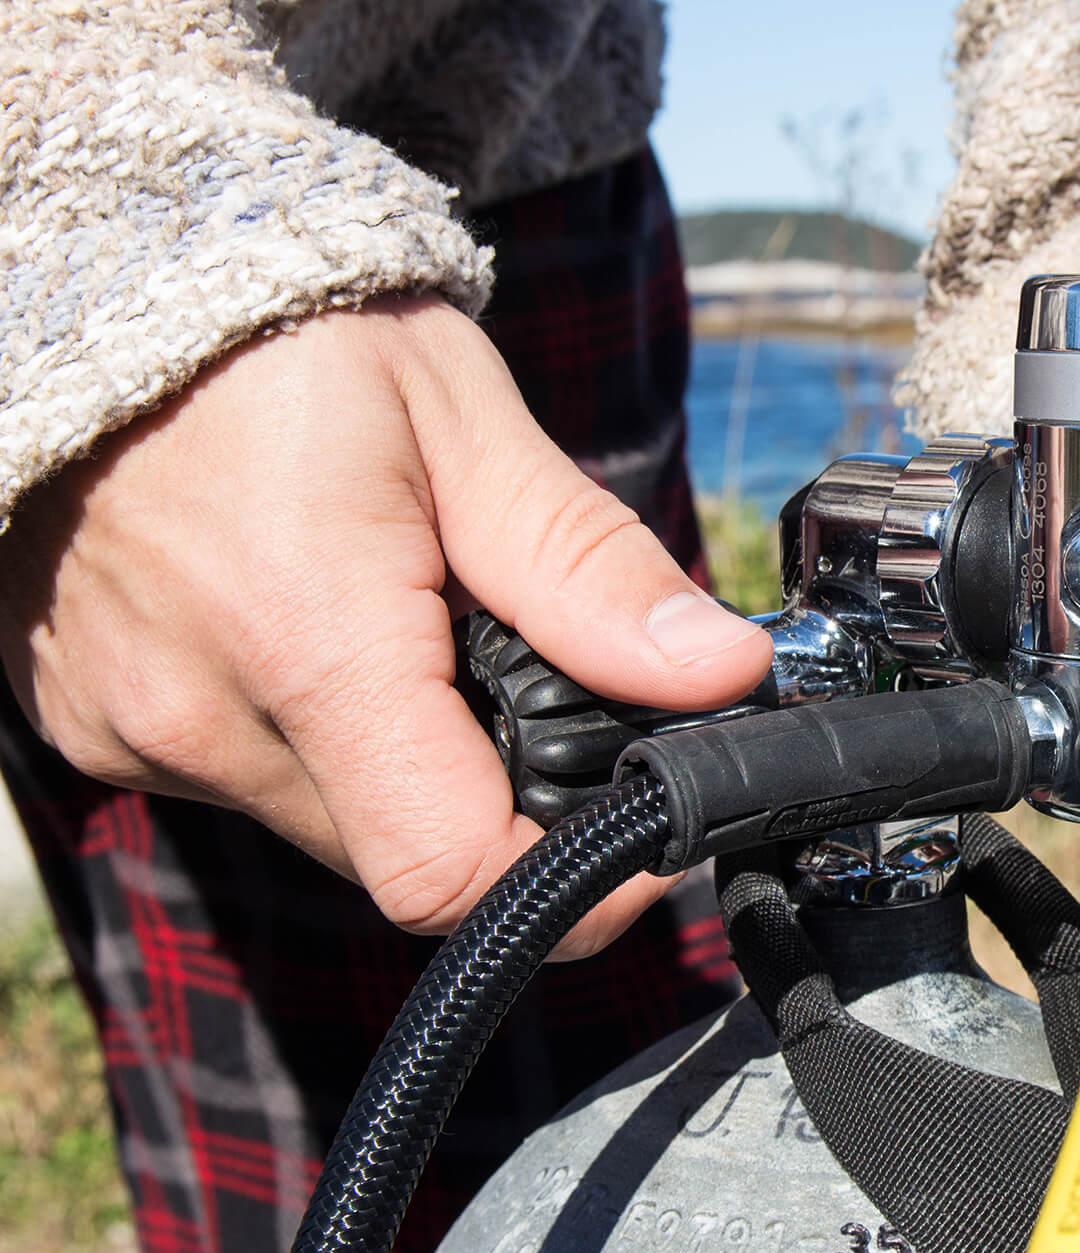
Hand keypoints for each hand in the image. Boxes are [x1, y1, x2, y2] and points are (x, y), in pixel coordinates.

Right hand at [0, 295, 772, 958]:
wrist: (103, 283)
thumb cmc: (289, 337)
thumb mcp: (470, 425)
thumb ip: (593, 572)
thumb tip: (721, 675)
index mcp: (305, 639)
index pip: (451, 873)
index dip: (571, 878)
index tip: (636, 825)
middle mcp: (199, 715)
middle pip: (405, 850)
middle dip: (494, 790)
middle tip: (518, 672)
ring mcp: (130, 730)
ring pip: (332, 822)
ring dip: (403, 758)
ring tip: (406, 625)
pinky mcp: (94, 726)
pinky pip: (248, 781)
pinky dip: (313, 733)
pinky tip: (318, 628)